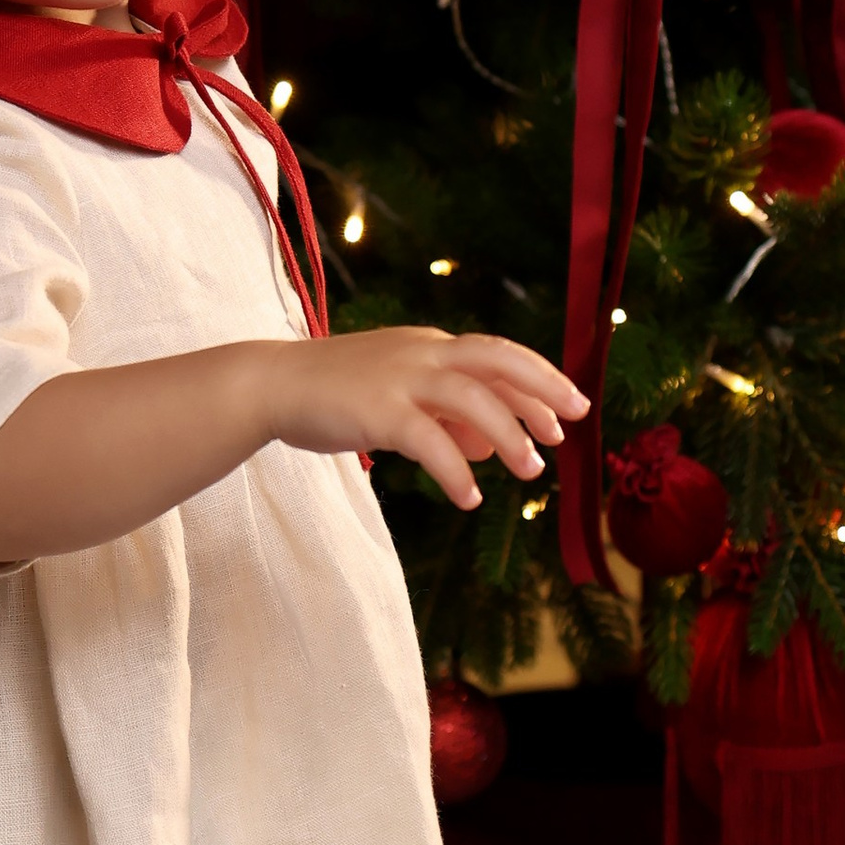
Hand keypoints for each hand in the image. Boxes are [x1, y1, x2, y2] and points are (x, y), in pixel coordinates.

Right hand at [261, 326, 586, 512]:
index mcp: (430, 346)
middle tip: (572, 425)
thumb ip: (445, 415)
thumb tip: (492, 444)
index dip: (538, 382)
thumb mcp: (399, 397)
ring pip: (472, 399)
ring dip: (508, 435)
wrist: (272, 385)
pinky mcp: (377, 410)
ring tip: (530, 472)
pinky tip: (469, 498)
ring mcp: (400, 379)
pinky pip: (429, 441)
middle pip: (497, 361)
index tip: (567, 414)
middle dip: (541, 390)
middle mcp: (422, 353)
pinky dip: (456, 470)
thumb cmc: (336, 393)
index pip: (498, 356)